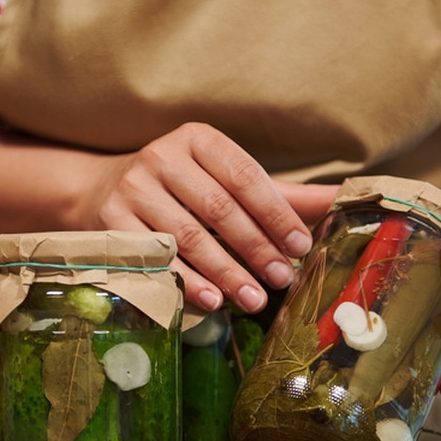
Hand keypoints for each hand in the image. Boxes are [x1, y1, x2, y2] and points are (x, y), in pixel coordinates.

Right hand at [0, 122, 336, 313]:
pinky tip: (212, 301)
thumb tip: (343, 200)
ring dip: (226, 272)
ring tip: (255, 299)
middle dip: (255, 248)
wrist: (97, 192)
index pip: (245, 177)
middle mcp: (162, 156)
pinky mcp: (110, 221)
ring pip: (188, 237)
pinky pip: (156, 258)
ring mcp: (132, 188)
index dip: (275, 214)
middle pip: (219, 209)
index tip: (300, 247)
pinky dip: (186, 281)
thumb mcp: (225, 181)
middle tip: (282, 279)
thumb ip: (281, 195)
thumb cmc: (180, 190)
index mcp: (198, 139)